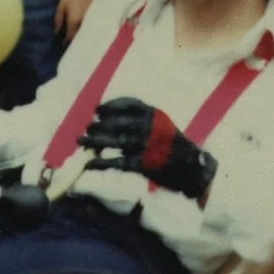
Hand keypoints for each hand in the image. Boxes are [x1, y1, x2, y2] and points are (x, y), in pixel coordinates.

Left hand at [54, 0, 96, 41]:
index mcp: (74, 21)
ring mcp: (92, 20)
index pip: (70, 37)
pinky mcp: (97, 17)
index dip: (65, 42)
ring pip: (86, 33)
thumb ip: (58, 19)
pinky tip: (82, 27)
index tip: (61, 44)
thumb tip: (56, 31)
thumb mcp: (61, 5)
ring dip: (80, 35)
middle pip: (79, 37)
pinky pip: (91, 27)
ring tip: (75, 35)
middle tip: (68, 42)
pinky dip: (86, 29)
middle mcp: (84, 23)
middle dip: (74, 41)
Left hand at [77, 97, 217, 200]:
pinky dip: (101, 162)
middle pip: (117, 123)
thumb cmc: (173, 146)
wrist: (192, 168)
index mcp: (156, 116)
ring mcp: (146, 146)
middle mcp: (150, 128)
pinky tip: (89, 163)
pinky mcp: (143, 164)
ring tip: (80, 140)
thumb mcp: (162, 125)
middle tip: (88, 127)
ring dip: (94, 141)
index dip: (111, 106)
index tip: (98, 110)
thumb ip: (141, 121)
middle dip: (99, 124)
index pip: (129, 105)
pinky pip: (117, 162)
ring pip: (114, 141)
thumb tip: (110, 122)